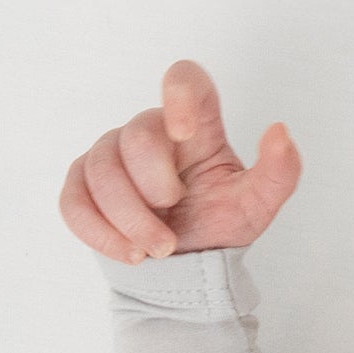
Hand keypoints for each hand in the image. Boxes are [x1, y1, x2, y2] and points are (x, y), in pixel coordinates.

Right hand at [59, 58, 300, 262]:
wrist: (185, 271)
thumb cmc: (217, 228)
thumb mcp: (256, 207)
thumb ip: (279, 173)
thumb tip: (280, 132)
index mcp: (195, 128)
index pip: (184, 80)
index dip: (180, 94)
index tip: (186, 132)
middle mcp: (150, 133)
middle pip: (137, 136)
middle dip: (154, 190)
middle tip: (176, 228)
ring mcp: (111, 156)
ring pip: (100, 171)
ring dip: (129, 221)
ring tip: (159, 250)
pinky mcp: (82, 186)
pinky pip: (73, 199)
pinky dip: (99, 232)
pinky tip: (129, 253)